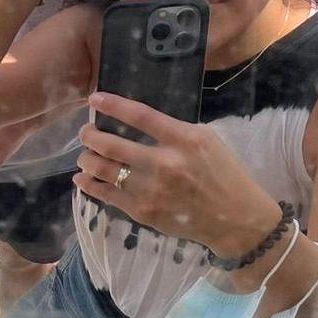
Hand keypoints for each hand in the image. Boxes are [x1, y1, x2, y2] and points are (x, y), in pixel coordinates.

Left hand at [73, 93, 279, 256]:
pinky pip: (106, 195)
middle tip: (85, 132)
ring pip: (103, 170)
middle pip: (112, 144)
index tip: (94, 98)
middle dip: (90, 135)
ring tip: (84, 154)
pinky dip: (89, 184)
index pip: (140, 116)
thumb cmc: (223, 173)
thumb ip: (173, 129)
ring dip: (86, 159)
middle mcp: (165, 163)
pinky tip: (82, 178)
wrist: (234, 218)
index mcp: (184, 140)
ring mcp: (151, 190)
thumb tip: (136, 120)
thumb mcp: (206, 140)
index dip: (113, 105)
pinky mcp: (143, 211)